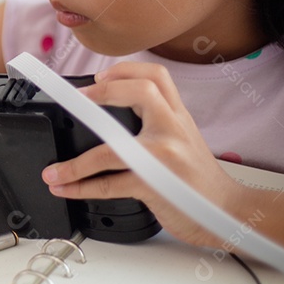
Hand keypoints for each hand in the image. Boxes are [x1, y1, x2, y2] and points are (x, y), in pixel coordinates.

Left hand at [41, 61, 241, 247]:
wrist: (231, 212)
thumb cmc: (199, 179)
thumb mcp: (183, 140)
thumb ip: (155, 122)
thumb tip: (108, 115)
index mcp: (178, 116)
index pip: (156, 76)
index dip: (124, 70)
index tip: (98, 77)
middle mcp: (173, 129)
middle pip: (142, 91)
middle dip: (104, 92)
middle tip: (76, 102)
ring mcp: (165, 156)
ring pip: (112, 149)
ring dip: (74, 163)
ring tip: (52, 171)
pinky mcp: (156, 185)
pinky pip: (110, 184)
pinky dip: (81, 187)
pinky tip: (66, 189)